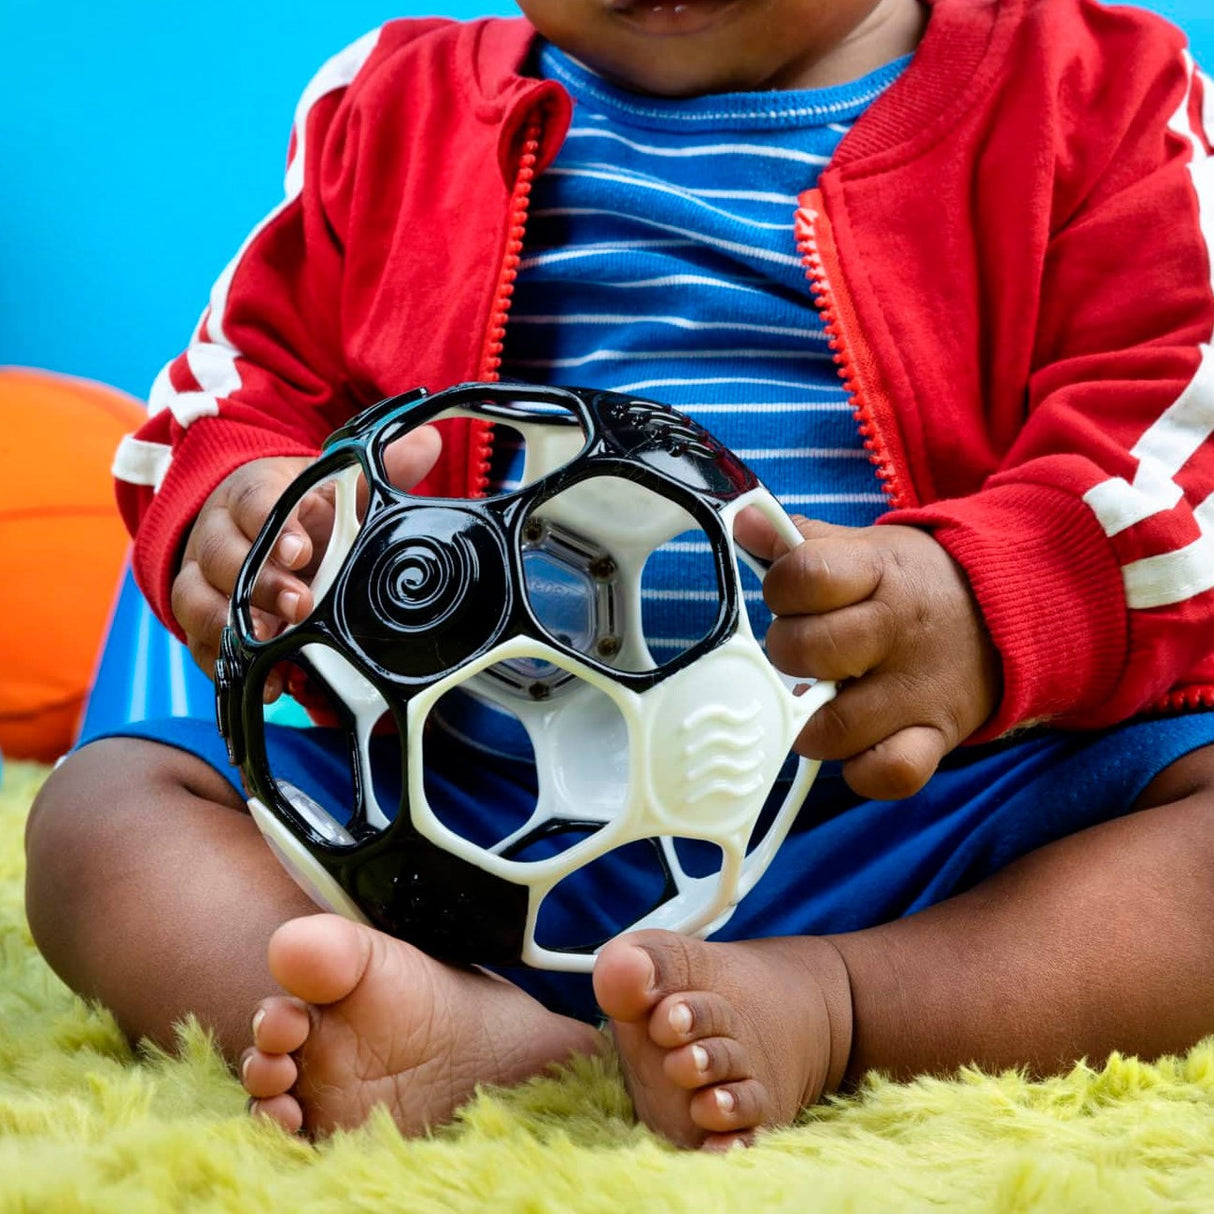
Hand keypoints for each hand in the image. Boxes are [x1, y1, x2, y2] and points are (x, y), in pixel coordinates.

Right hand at [171, 427, 441, 682]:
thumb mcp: (337, 489)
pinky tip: (265, 683)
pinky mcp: (199, 620)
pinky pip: (201, 645)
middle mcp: (218, 532)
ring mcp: (201, 578)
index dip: (274, 527)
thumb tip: (429, 442)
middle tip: (301, 606)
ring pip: (196, 598)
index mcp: (253, 493)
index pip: (253, 501)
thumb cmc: (302, 512)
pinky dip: (228, 666)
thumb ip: (380, 469)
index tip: (303, 550)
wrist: (257, 534)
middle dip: (258, 583)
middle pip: (219, 554)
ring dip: (233, 626)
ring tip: (272, 647)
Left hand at [736, 513, 1000, 800]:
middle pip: (809, 651)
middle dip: (788, 653)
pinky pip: (890, 772)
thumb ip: (799, 543)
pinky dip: (862, 770)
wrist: (1008, 613)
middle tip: (802, 652)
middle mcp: (896, 630)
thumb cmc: (913, 585)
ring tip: (821, 701)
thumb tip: (744, 522)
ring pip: (835, 725)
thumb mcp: (865, 549)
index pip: (805, 575)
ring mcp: (917, 688)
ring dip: (811, 722)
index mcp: (876, 572)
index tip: (789, 596)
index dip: (780, 588)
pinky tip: (855, 745)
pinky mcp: (936, 735)